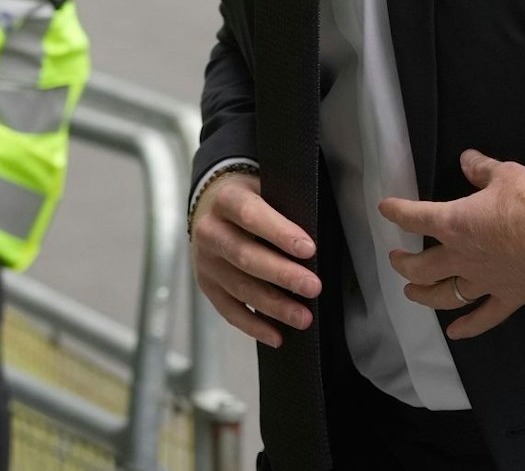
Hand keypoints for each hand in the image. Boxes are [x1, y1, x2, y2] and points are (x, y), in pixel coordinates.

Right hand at [189, 170, 319, 348]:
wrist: (210, 207)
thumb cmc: (250, 199)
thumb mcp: (263, 187)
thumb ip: (284, 203)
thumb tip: (318, 231)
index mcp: (226, 199)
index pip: (251, 215)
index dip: (279, 232)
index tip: (308, 249)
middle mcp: (210, 231)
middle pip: (246, 256)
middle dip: (282, 275)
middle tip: (313, 287)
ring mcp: (206, 262)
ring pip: (240, 288)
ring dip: (273, 306)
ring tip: (303, 318)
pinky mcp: (207, 286)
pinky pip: (229, 311)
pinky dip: (254, 326)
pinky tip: (277, 336)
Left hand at [379, 149, 524, 341]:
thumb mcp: (504, 174)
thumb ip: (482, 169)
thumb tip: (467, 159)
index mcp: (455, 224)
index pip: (415, 217)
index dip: (396, 212)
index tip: (385, 209)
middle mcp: (462, 257)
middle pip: (421, 267)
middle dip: (404, 264)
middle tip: (396, 259)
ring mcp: (484, 282)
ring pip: (445, 296)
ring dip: (424, 295)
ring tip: (412, 293)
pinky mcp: (509, 297)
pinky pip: (484, 318)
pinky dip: (468, 327)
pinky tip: (455, 333)